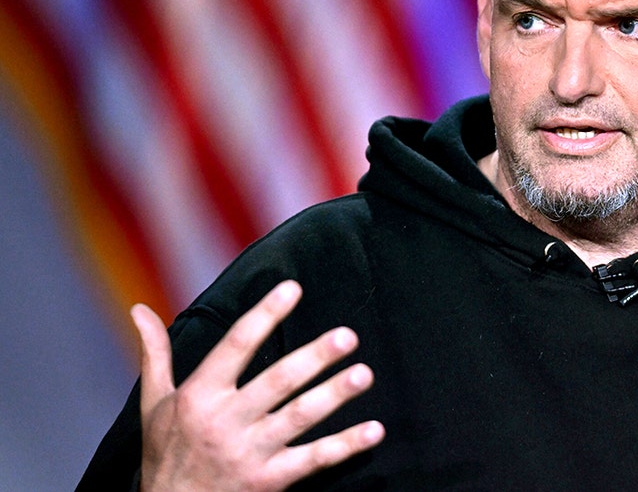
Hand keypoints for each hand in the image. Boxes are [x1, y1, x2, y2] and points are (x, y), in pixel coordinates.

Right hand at [132, 280, 384, 490]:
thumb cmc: (165, 454)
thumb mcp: (154, 404)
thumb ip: (156, 355)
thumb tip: (139, 308)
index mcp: (199, 396)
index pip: (236, 346)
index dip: (265, 315)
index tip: (293, 288)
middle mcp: (226, 422)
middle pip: (277, 382)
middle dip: (314, 358)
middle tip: (347, 335)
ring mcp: (250, 453)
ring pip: (299, 418)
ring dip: (334, 396)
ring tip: (364, 374)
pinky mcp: (269, 481)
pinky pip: (313, 461)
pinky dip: (345, 447)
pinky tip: (374, 431)